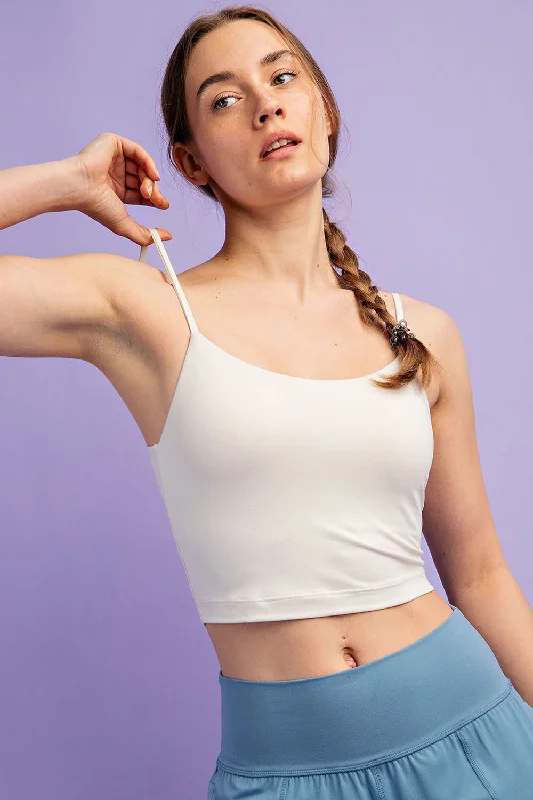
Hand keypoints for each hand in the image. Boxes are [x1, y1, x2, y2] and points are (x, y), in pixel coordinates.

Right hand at [70, 131, 171, 245]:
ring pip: (143, 166)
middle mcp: (114, 172)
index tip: (163, 205)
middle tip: (156, 200)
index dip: (154, 198)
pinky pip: (138, 151)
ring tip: (147, 191)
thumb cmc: (96, 206)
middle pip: (144, 178)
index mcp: (115, 189)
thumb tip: (168, 237)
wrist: (80, 187)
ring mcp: (114, 157)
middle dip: (153, 191)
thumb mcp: (125, 225)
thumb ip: (145, 235)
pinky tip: (154, 175)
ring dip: (150, 180)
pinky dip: (149, 163)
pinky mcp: (113, 142)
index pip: (140, 191)